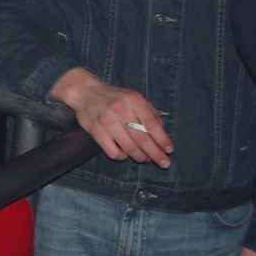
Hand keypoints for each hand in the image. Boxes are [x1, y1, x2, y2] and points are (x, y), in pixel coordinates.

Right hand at [50, 67, 172, 168]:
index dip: (162, 139)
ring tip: (145, 159)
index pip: (152, 124)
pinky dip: (122, 157)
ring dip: (140, 157)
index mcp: (133, 100)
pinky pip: (113, 151)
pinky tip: (125, 154)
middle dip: (156, 154)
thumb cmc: (115, 97)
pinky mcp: (96, 131)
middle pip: (142, 138)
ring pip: (129, 147)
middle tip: (164, 163)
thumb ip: (150, 113)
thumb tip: (162, 134)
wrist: (86, 92)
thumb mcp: (135, 98)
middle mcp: (120, 110)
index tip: (169, 150)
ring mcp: (107, 121)